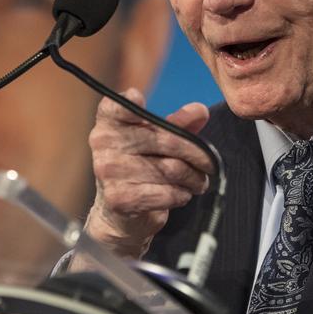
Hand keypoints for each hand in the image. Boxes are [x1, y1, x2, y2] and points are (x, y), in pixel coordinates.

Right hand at [83, 89, 212, 258]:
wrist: (119, 215)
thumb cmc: (140, 170)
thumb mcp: (157, 142)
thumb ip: (177, 124)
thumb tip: (200, 111)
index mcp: (108, 124)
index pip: (116, 107)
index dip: (128, 102)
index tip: (138, 98)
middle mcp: (103, 144)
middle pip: (165, 140)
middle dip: (197, 154)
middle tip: (209, 163)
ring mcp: (108, 172)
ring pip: (171, 169)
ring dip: (193, 178)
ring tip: (197, 182)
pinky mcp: (119, 198)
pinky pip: (166, 192)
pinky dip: (181, 195)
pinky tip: (181, 194)